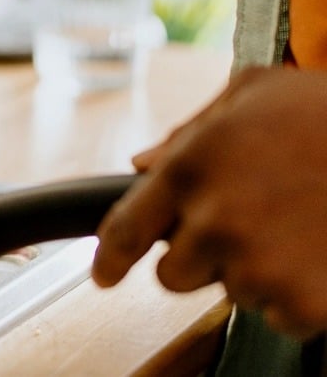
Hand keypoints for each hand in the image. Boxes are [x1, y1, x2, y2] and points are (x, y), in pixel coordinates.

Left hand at [91, 66, 326, 337]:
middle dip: (198, 255)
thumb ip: (189, 133)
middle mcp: (214, 221)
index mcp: (190, 168)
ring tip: (295, 225)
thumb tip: (142, 165)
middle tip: (246, 223)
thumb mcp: (253, 92)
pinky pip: (279, 316)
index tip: (105, 275)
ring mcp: (257, 266)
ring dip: (253, 271)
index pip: (123, 230)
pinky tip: (317, 252)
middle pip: (172, 274)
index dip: (109, 259)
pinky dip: (297, 296)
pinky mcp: (302, 301)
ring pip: (230, 293)